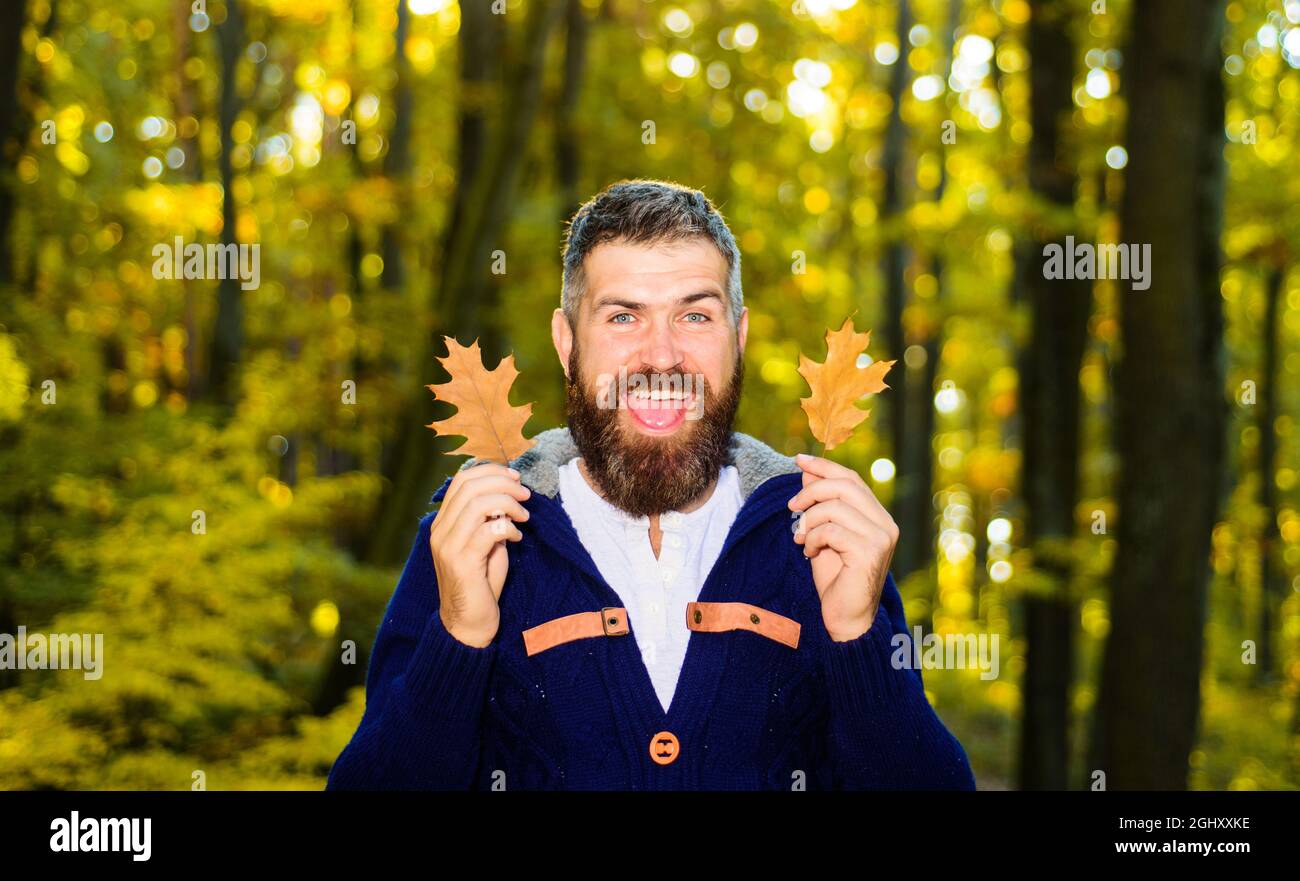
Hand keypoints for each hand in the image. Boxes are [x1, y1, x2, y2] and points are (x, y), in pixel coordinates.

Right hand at [430, 463, 530, 646]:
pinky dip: (508, 528)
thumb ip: (490, 520)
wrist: (468, 624)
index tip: (514, 477)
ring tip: (525, 515)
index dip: (489, 472)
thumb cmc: (481, 583)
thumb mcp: (486, 545)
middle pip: (470, 487)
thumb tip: (508, 496)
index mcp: (442, 523)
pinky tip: (518, 538)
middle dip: (503, 483)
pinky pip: (488, 531)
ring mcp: (448, 547)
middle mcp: (440, 531)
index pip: (460, 481)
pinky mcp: (462, 563)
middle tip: (525, 493)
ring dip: (508, 504)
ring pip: (478, 504)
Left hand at [788, 453, 898, 641]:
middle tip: (791, 507)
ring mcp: (881, 538)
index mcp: (877, 517)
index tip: (798, 460)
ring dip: (809, 520)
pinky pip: (832, 530)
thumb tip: (807, 472)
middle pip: (844, 486)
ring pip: (835, 507)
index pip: (851, 479)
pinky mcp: (869, 553)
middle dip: (811, 491)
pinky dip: (813, 538)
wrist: (844, 618)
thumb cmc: (835, 578)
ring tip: (801, 538)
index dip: (824, 466)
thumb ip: (820, 505)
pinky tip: (809, 552)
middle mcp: (885, 524)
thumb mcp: (822, 534)